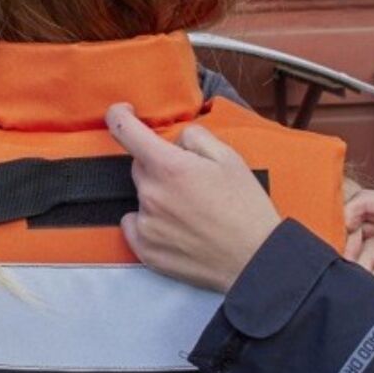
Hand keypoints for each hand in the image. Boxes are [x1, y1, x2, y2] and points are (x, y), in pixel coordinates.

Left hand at [106, 103, 281, 293]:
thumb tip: (175, 139)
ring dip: (159, 196)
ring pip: (142, 197)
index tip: (122, 113)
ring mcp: (145, 224)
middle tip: (192, 182)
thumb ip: (194, 137)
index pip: (125, 130)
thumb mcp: (229, 158)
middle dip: (160, 167)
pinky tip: (178, 230)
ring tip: (193, 212)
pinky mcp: (145, 250)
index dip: (118, 115)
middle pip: (140, 167)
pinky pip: (135, 224)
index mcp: (169, 167)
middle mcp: (150, 194)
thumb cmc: (245, 208)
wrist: (254, 259)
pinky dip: (150, 223)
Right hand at [344, 190, 373, 311]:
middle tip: (348, 267)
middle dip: (350, 244)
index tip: (336, 238)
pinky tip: (373, 287)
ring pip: (364, 246)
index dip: (348, 214)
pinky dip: (369, 275)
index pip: (372, 202)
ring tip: (364, 282)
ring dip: (359, 263)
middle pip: (361, 224)